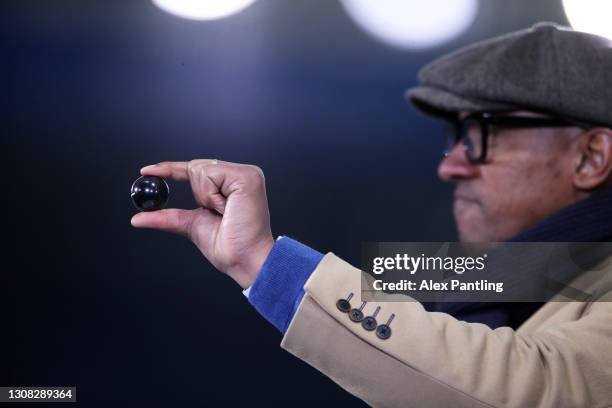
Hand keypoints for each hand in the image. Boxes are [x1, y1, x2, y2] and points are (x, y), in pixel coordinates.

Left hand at [130, 160, 274, 288]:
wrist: (244, 259)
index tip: (146, 171)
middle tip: (216, 213)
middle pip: (198, 167)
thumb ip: (168, 217)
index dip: (170, 169)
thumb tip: (138, 218)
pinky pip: (210, 175)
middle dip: (198, 194)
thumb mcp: (192, 226)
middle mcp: (240, 175)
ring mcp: (246, 174)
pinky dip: (211, 195)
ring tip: (225, 213)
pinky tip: (227, 208)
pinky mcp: (247, 177)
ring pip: (202, 169)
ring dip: (206, 197)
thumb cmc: (229, 247)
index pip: (197, 170)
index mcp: (232, 184)